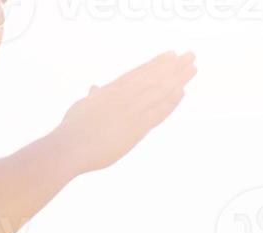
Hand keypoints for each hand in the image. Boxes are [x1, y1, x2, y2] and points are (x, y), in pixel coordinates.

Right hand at [49, 50, 197, 176]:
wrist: (70, 147)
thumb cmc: (71, 130)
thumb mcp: (80, 107)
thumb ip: (92, 97)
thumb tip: (94, 88)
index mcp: (111, 91)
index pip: (138, 73)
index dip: (155, 63)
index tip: (170, 55)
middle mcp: (123, 97)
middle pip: (154, 77)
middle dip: (173, 66)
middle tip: (190, 56)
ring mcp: (131, 111)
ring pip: (159, 90)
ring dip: (178, 78)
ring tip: (192, 68)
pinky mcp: (136, 128)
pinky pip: (158, 112)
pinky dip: (171, 101)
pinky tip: (182, 92)